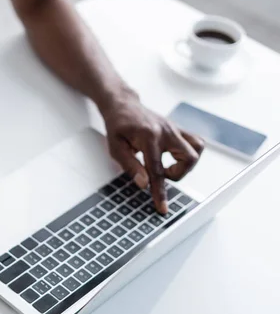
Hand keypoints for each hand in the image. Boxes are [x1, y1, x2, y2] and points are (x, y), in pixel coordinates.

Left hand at [101, 96, 203, 213]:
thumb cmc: (117, 125)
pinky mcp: (178, 129)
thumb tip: (144, 184)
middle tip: (160, 174)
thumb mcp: (115, 147)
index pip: (158, 170)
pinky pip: (195, 143)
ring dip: (186, 165)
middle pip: (188, 158)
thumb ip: (130, 166)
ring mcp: (175, 129)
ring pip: (197, 149)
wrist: (123, 105)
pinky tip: (172, 158)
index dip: (160, 191)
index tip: (162, 208)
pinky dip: (188, 155)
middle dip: (177, 174)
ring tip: (167, 167)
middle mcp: (167, 131)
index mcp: (149, 136)